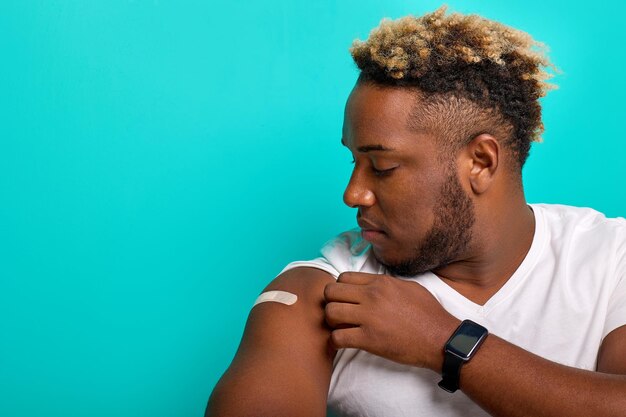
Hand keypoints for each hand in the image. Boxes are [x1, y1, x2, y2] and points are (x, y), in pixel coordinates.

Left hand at [324, 272, 459, 370]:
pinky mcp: (369, 340)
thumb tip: (371, 284)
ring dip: (331, 321)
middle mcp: (371, 297)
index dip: (340, 289)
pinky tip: (343, 341)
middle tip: (338, 312)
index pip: (343, 278)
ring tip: (340, 326)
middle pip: (331, 292)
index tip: (345, 298)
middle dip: (330, 302)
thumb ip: (386, 283)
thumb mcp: (408, 287)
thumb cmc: (428, 313)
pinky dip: (335, 341)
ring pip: (330, 313)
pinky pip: (337, 337)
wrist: (440, 338)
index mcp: (380, 283)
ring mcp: (369, 318)